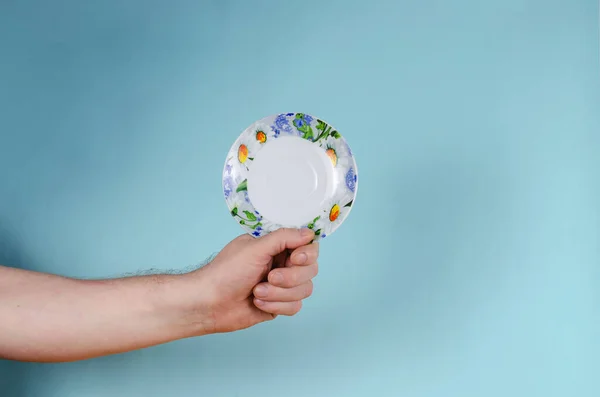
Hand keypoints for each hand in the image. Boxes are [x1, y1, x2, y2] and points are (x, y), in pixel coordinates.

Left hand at [191, 228, 318, 333]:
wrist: (209, 303)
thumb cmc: (226, 272)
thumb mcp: (255, 248)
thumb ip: (284, 238)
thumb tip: (309, 233)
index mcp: (277, 246)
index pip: (309, 246)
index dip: (307, 254)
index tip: (295, 258)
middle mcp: (282, 263)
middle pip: (310, 270)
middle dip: (289, 277)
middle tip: (269, 277)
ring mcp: (282, 286)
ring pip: (304, 290)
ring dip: (279, 294)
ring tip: (256, 292)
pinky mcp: (279, 305)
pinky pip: (295, 307)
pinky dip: (275, 306)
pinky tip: (257, 303)